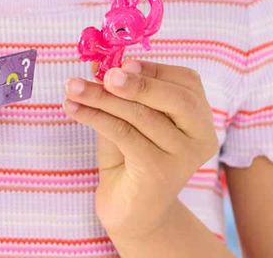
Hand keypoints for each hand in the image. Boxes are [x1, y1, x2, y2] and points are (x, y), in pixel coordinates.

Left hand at [63, 58, 218, 243]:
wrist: (129, 211)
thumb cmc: (130, 156)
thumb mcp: (127, 116)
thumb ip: (119, 90)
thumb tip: (98, 62)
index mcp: (200, 117)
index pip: (186, 82)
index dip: (152, 69)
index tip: (120, 63)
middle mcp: (200, 137)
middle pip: (176, 99)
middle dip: (137, 83)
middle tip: (105, 74)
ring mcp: (183, 158)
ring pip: (141, 115)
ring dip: (101, 97)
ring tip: (72, 87)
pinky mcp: (159, 173)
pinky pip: (125, 134)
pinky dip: (95, 116)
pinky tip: (73, 108)